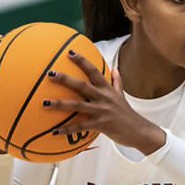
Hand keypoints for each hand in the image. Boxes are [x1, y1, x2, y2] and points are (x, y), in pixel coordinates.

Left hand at [45, 51, 164, 154]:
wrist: (139, 131)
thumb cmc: (128, 114)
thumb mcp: (122, 96)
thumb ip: (117, 82)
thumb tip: (115, 68)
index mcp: (107, 89)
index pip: (94, 71)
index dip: (82, 61)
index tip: (69, 52)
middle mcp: (104, 98)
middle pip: (82, 85)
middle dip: (66, 79)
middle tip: (50, 74)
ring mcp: (102, 111)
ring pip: (78, 106)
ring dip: (60, 104)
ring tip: (45, 103)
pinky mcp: (101, 125)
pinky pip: (81, 127)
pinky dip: (68, 129)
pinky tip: (55, 131)